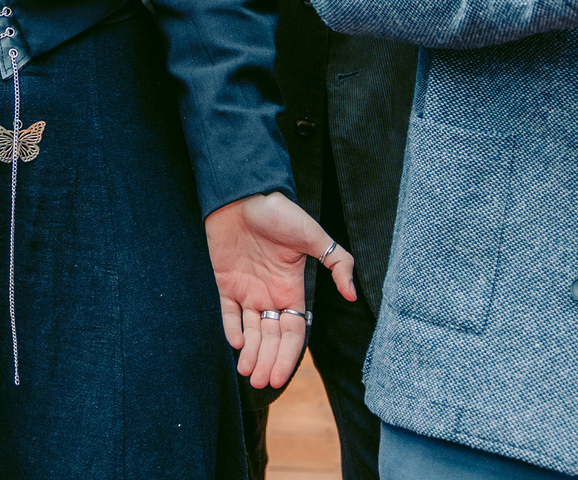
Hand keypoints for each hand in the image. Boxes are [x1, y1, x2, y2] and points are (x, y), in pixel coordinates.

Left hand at [206, 191, 353, 390]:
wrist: (244, 194)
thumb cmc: (281, 213)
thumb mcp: (315, 236)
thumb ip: (337, 263)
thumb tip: (352, 294)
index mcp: (292, 289)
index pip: (293, 332)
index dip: (287, 355)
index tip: (279, 377)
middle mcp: (271, 293)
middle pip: (271, 337)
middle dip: (267, 361)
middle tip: (259, 382)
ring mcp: (247, 288)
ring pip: (250, 329)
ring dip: (250, 352)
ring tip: (247, 373)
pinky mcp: (225, 280)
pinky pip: (227, 310)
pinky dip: (230, 327)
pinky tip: (235, 343)